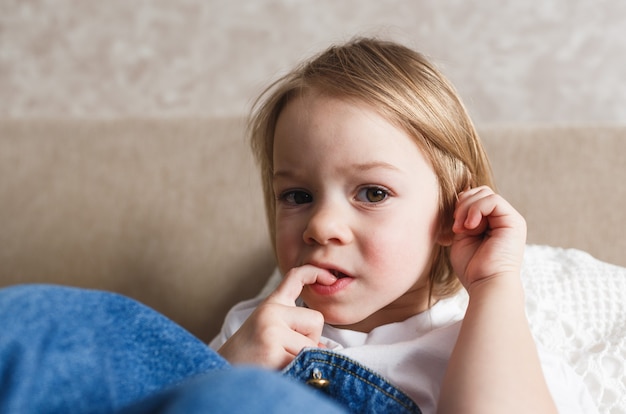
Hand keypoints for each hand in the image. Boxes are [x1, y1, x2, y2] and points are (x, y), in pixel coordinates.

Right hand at [217, 265, 335, 368]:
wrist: (220, 375)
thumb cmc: (249, 359)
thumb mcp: (267, 332)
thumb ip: (293, 328)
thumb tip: (325, 347)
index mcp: (270, 305)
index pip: (295, 277)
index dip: (314, 272)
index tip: (329, 276)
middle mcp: (270, 312)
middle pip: (316, 320)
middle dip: (311, 340)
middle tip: (284, 353)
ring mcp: (271, 330)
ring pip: (313, 344)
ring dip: (303, 360)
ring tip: (278, 363)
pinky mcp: (272, 350)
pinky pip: (305, 361)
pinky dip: (299, 372)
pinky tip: (278, 372)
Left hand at [449, 186, 526, 290]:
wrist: (485, 284)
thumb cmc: (472, 268)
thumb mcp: (462, 236)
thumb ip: (463, 217)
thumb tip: (461, 194)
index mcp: (491, 222)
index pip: (475, 197)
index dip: (460, 205)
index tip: (452, 226)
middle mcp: (502, 219)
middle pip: (480, 191)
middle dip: (463, 204)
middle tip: (456, 226)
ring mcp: (509, 219)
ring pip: (485, 193)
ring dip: (467, 208)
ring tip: (462, 228)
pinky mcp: (514, 221)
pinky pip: (493, 200)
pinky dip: (476, 209)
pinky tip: (470, 226)